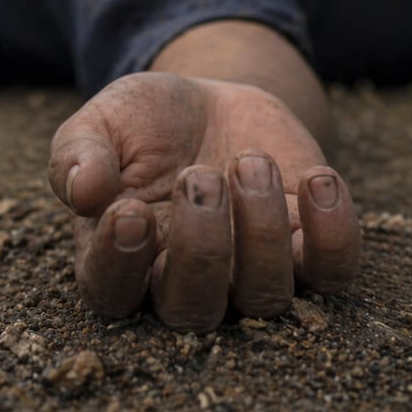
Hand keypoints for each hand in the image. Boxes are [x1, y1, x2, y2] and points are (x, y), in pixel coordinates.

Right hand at [47, 72, 360, 332]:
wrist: (213, 102)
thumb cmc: (144, 122)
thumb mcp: (102, 121)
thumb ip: (77, 153)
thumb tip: (82, 192)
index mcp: (117, 257)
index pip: (110, 292)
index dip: (121, 264)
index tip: (130, 211)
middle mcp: (181, 282)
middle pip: (193, 309)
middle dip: (201, 247)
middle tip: (199, 176)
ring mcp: (248, 275)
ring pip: (264, 296)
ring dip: (260, 229)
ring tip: (249, 160)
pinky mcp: (308, 253)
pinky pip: (332, 273)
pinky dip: (333, 234)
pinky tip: (314, 179)